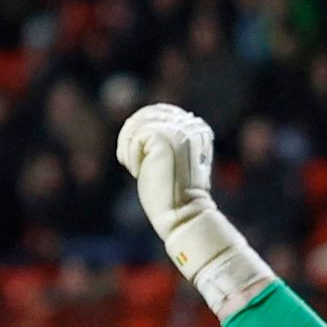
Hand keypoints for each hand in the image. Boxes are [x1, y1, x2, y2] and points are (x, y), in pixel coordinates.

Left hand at [115, 103, 216, 240]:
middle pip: (146, 114)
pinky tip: (139, 172)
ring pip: (137, 123)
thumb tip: (134, 122)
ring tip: (135, 168)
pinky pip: (134, 137)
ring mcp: (179, 129)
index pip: (159, 111)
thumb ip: (161, 139)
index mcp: (197, 128)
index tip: (142, 157)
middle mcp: (192, 124)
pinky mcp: (165, 136)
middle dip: (131, 137)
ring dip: (128, 147)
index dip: (141, 131)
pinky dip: (130, 156)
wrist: (182, 215)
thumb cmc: (172, 194)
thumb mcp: (169, 160)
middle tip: (130, 162)